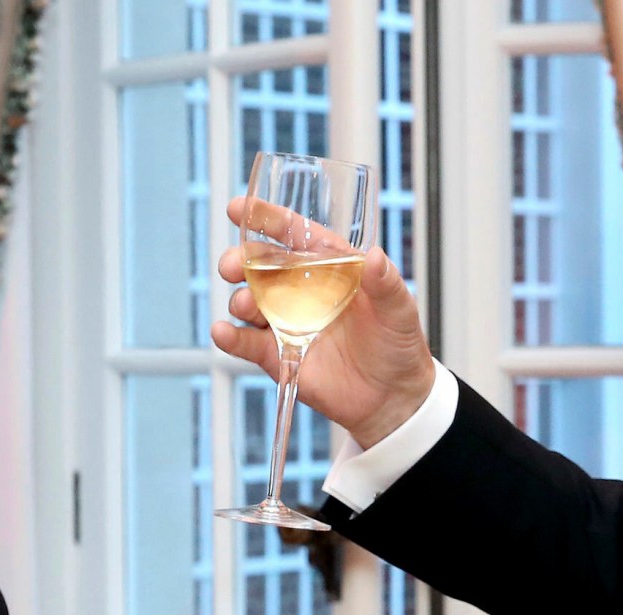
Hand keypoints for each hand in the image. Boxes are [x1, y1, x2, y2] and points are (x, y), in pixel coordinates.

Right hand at [209, 199, 434, 446]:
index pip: (294, 235)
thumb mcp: (400, 309)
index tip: (240, 209)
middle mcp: (301, 290)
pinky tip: (223, 332)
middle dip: (240, 260)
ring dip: (239, 299)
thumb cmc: (398, 345)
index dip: (266, 219)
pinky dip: (229, 337)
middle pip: (260, 266)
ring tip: (246, 305)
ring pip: (248, 302)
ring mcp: (286, 322)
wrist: (392, 397)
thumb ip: (386, 283)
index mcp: (328, 267)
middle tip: (232, 265)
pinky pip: (246, 342)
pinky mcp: (277, 354)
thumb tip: (375, 256)